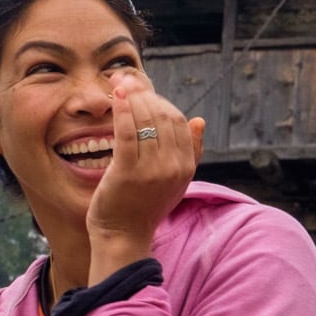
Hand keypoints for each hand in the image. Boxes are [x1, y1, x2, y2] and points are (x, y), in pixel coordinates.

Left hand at [86, 69, 206, 279]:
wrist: (123, 236)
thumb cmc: (144, 206)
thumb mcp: (174, 180)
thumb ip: (189, 152)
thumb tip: (200, 120)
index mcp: (186, 166)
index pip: (179, 121)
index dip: (160, 100)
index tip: (141, 87)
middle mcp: (174, 167)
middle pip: (164, 117)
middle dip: (144, 93)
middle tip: (125, 78)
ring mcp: (152, 170)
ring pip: (146, 121)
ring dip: (132, 97)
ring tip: (117, 83)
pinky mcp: (129, 172)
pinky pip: (128, 133)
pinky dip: (122, 110)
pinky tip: (115, 96)